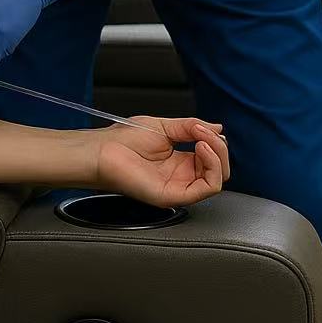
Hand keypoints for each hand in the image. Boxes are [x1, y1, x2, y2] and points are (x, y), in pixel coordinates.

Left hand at [93, 116, 229, 208]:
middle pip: (218, 170)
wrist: (102, 150)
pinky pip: (206, 189)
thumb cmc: (123, 139)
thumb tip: (218, 128)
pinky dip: (212, 168)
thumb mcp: (164, 126)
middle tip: (206, 133)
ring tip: (203, 140)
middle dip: (219, 148)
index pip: (211, 158)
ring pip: (216, 180)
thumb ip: (191, 127)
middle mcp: (181, 177)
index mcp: (179, 162)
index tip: (205, 127)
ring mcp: (177, 188)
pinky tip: (201, 149)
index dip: (214, 142)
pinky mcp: (173, 196)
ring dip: (218, 156)